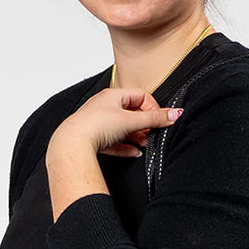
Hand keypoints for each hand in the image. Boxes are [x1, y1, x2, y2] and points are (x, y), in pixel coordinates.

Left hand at [57, 87, 183, 157]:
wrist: (73, 144)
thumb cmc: (96, 126)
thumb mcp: (132, 121)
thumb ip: (155, 119)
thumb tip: (176, 113)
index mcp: (113, 95)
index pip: (141, 95)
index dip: (152, 108)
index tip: (158, 120)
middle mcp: (104, 106)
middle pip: (132, 112)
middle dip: (144, 125)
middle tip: (151, 133)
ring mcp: (99, 123)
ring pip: (123, 128)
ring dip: (136, 136)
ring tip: (143, 143)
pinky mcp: (95, 139)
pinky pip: (115, 142)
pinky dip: (125, 147)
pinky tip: (133, 152)